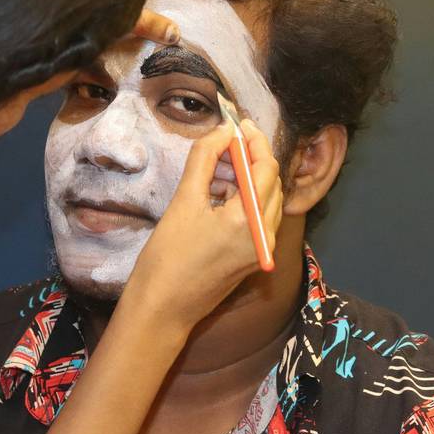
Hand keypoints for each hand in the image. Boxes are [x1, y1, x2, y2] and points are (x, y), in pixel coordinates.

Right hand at [125, 120, 282, 329]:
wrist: (162, 310)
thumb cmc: (168, 258)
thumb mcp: (184, 201)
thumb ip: (205, 160)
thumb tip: (222, 132)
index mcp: (250, 221)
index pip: (266, 168)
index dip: (254, 141)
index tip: (237, 124)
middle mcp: (265, 236)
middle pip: (271, 183)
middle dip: (252, 157)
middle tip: (226, 141)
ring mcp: (262, 249)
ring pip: (267, 200)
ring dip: (249, 178)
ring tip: (219, 164)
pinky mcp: (253, 258)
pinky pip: (259, 218)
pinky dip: (246, 199)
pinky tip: (220, 192)